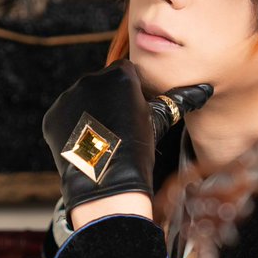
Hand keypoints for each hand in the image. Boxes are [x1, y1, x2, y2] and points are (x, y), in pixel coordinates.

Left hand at [43, 60, 211, 212]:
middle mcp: (91, 79)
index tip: (133, 113)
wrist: (108, 183)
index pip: (125, 74)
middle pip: (101, 85)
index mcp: (120, 74)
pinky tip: (84, 145)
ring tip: (100, 140)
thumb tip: (205, 90)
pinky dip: (71, 129)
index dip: (130, 93)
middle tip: (117, 130)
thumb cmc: (139, 151)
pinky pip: (63, 117)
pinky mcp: (52, 115)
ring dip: (89, 114)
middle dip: (108, 101)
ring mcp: (68, 97)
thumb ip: (180, 101)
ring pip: (81, 100)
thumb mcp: (160, 121)